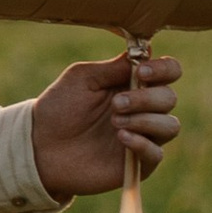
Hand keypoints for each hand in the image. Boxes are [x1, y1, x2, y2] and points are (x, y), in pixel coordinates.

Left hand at [29, 51, 181, 200]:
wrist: (40, 146)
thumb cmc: (59, 108)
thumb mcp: (82, 78)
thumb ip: (114, 67)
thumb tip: (147, 49)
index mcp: (134, 84)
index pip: (169, 72)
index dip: (163, 69)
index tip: (141, 72)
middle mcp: (144, 109)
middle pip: (169, 98)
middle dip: (146, 98)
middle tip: (116, 104)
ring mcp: (143, 136)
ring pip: (170, 126)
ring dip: (145, 120)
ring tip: (115, 122)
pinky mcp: (138, 163)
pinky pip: (157, 153)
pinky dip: (142, 143)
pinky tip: (121, 138)